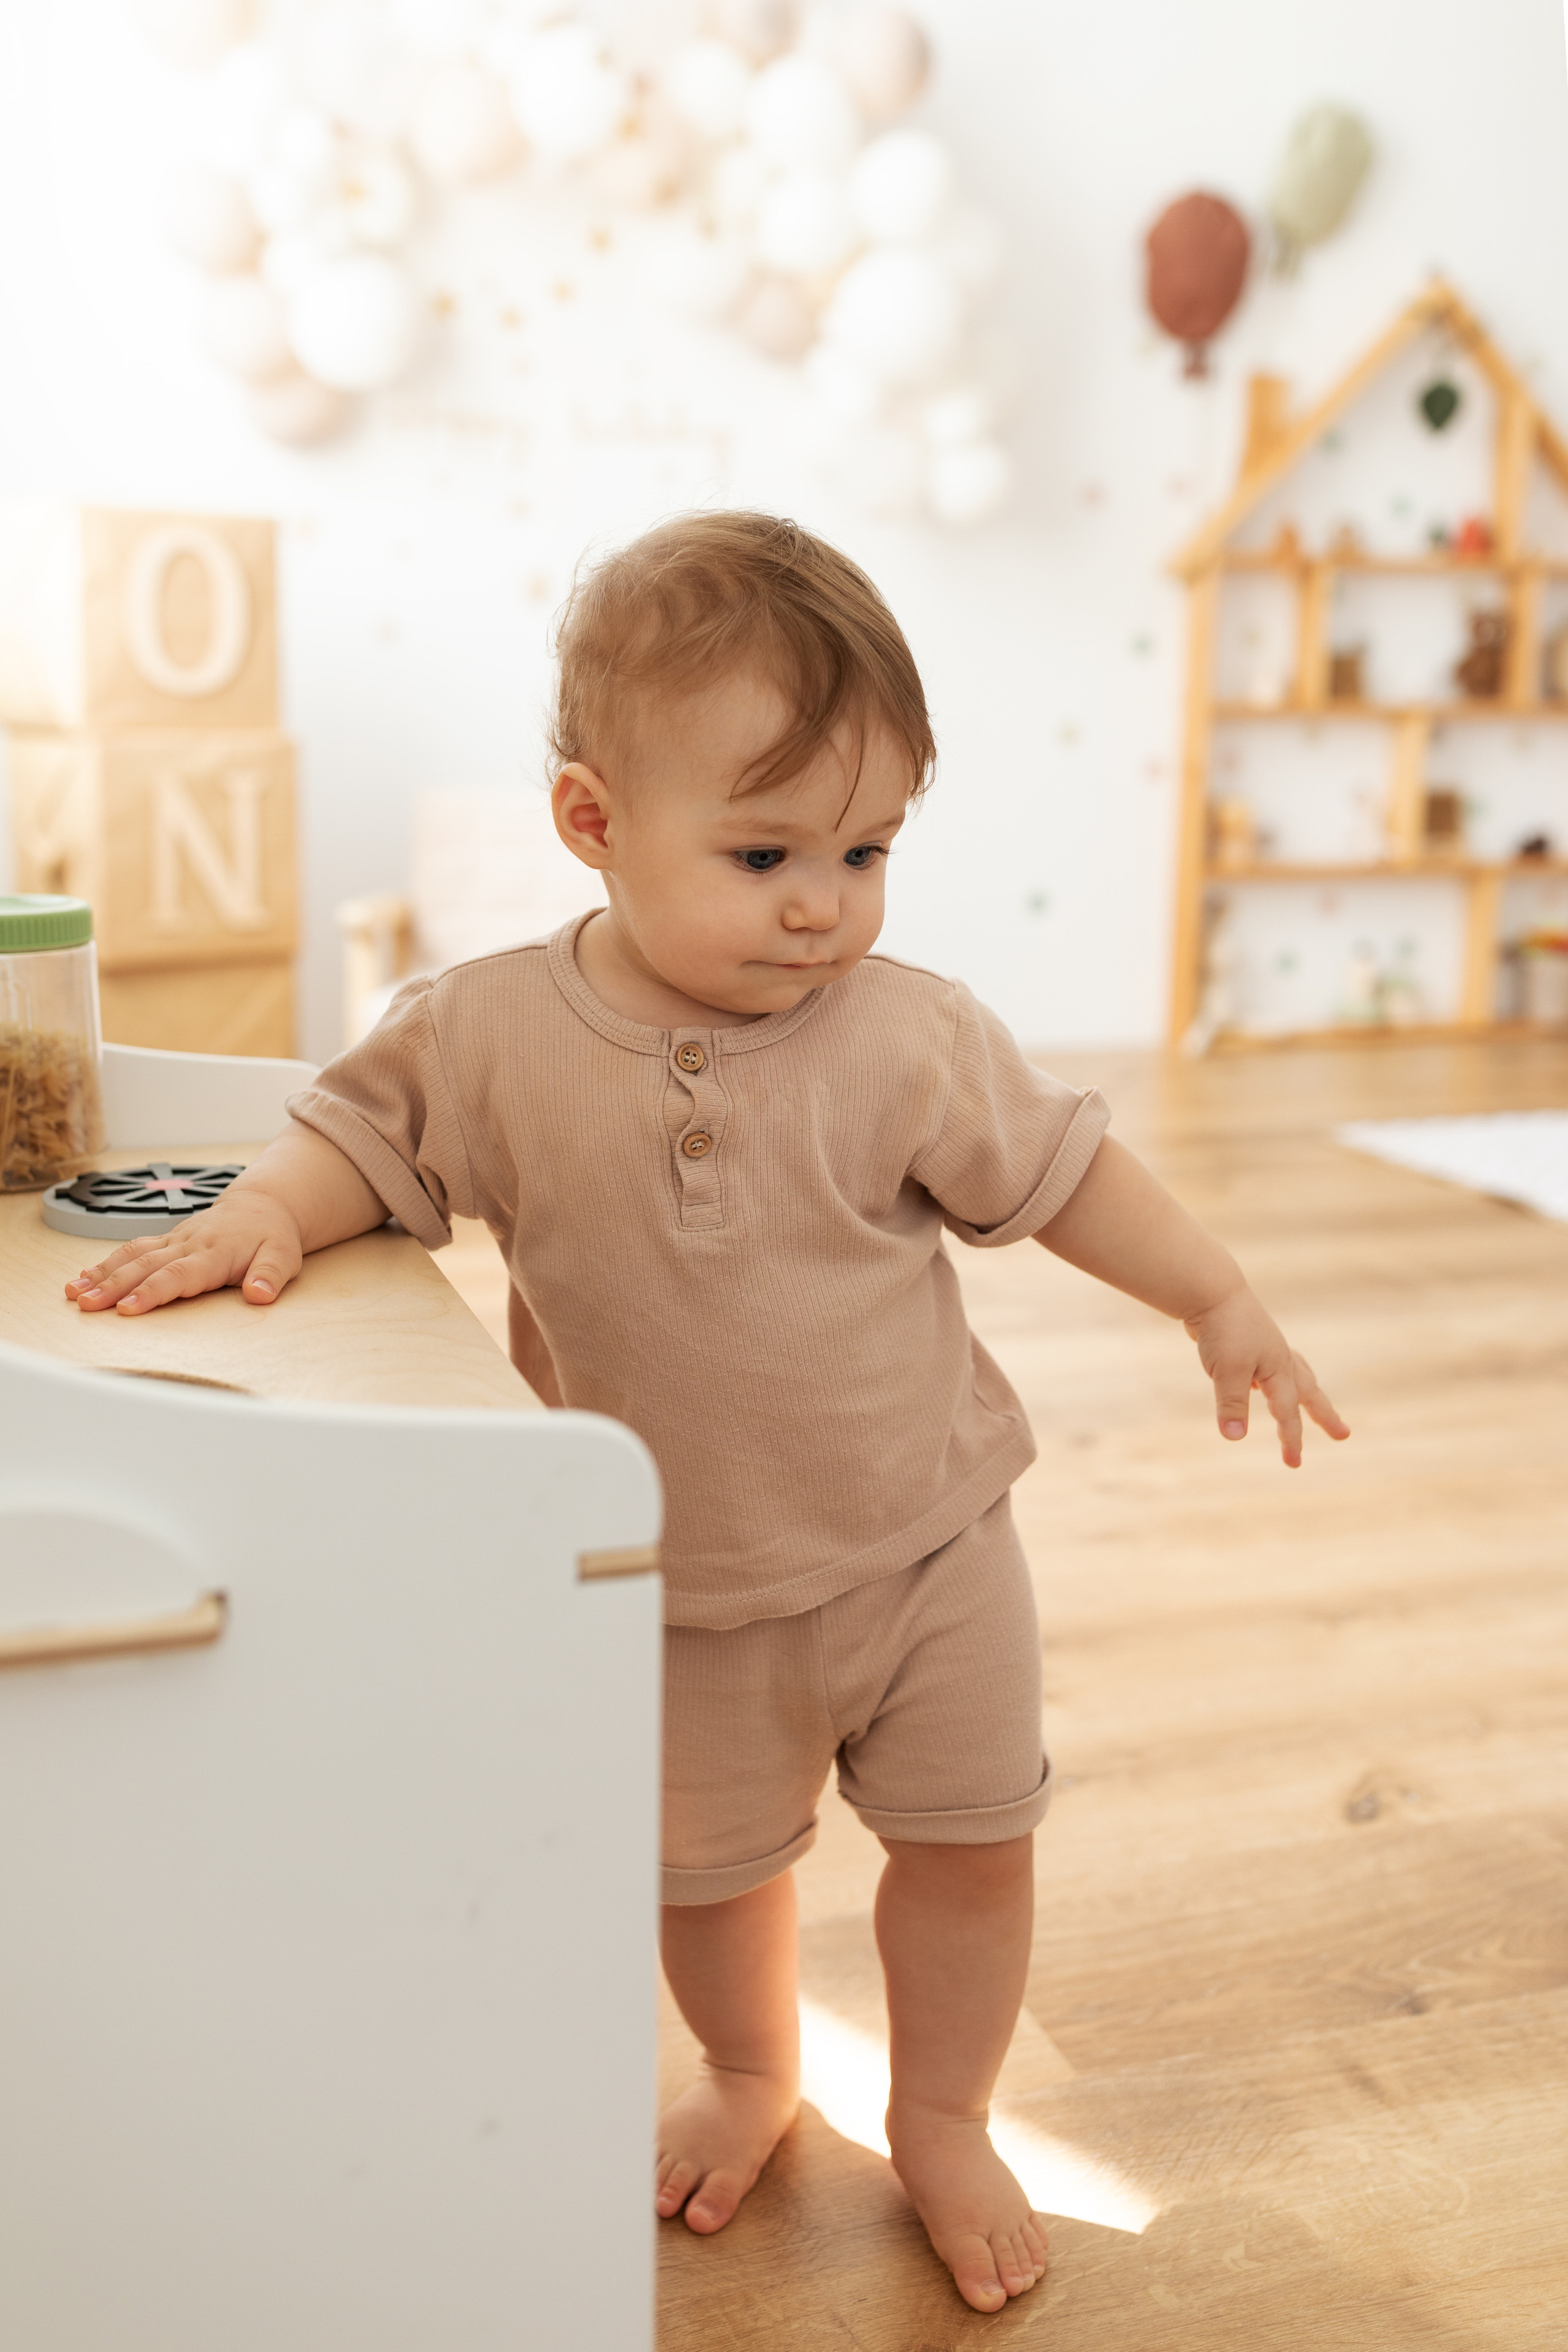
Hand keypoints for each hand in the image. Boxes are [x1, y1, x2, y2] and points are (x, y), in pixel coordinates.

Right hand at [64, 1186, 304, 1316]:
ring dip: (101, 1274)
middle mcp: (188, 1244)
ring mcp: (173, 1240)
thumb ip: (270, 1275)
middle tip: (86, 1305)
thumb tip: (260, 1294)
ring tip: (74, 1293)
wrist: (263, 1205)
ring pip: (132, 1255)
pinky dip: (105, 1263)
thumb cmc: (272, 1235)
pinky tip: (83, 1278)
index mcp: (214, 1253)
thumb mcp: (284, 1257)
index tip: (127, 1308)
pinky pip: (132, 1249)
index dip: (152, 1292)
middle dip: (113, 1286)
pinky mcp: (165, 1239)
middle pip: (145, 1266)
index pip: (178, 1275)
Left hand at [1184, 1285, 1349, 1467]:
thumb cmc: (1223, 1330)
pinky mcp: (1250, 1343)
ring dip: (1308, 1393)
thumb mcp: (1226, 1371)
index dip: (1291, 1438)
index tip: (1293, 1463)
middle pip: (1308, 1392)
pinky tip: (1264, 1385)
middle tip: (1343, 1435)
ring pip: (1297, 1376)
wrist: (1211, 1291)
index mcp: (1278, 1368)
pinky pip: (1272, 1367)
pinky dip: (1278, 1379)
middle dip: (1325, 1416)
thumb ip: (1232, 1404)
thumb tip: (1235, 1438)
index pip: (1288, 1412)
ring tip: (1315, 1405)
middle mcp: (1279, 1359)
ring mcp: (1267, 1349)